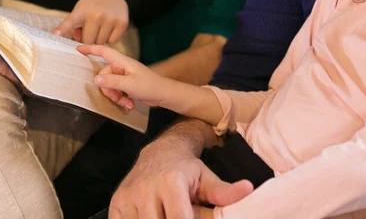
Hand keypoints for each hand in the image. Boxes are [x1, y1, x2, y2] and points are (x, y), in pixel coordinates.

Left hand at [53, 0, 128, 44]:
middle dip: (88, 38)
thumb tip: (81, 42)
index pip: (69, 22)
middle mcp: (96, 15)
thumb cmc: (93, 5)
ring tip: (102, 26)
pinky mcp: (122, 23)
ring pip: (101, 42)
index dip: (62, 29)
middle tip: (91, 29)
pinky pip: (113, 41)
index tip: (55, 35)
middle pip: (88, 41)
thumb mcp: (80, 10)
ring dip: (100, 38)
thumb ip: (76, 26)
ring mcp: (110, 19)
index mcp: (81, 11)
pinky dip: (111, 38)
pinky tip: (111, 27)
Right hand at [77, 44, 170, 109]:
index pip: (103, 51)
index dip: (90, 49)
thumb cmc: (150, 86)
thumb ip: (112, 82)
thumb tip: (96, 80)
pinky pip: (117, 91)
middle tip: (119, 98)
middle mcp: (122, 67)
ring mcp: (124, 76)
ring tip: (127, 104)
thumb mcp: (129, 85)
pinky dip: (121, 99)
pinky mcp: (127, 85)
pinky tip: (129, 105)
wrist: (164, 94)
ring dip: (116, 97)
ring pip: (110, 86)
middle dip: (109, 90)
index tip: (78, 49)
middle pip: (104, 76)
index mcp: (122, 62)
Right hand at [109, 142, 252, 218]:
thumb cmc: (187, 169)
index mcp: (171, 182)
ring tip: (166, 214)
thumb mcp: (207, 179)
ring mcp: (128, 197)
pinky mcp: (116, 204)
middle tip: (181, 215)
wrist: (159, 152)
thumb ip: (224, 193)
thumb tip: (249, 190)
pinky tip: (152, 218)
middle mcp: (146, 189)